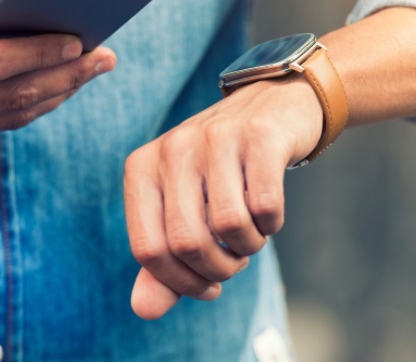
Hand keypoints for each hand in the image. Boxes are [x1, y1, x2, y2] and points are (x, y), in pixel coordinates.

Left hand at [124, 75, 322, 318]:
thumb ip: (163, 260)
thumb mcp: (184, 208)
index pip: (147, 250)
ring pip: (229, 226)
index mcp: (142, 167)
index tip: (207, 286)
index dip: (180, 282)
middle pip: (186, 242)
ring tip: (251, 234)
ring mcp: (216, 137)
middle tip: (234, 260)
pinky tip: (269, 213)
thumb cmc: (222, 169)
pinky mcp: (259, 136)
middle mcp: (173, 147)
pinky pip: (265, 206)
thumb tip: (144, 310)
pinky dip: (272, 223)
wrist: (273, 106)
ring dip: (248, 246)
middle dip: (217, 268)